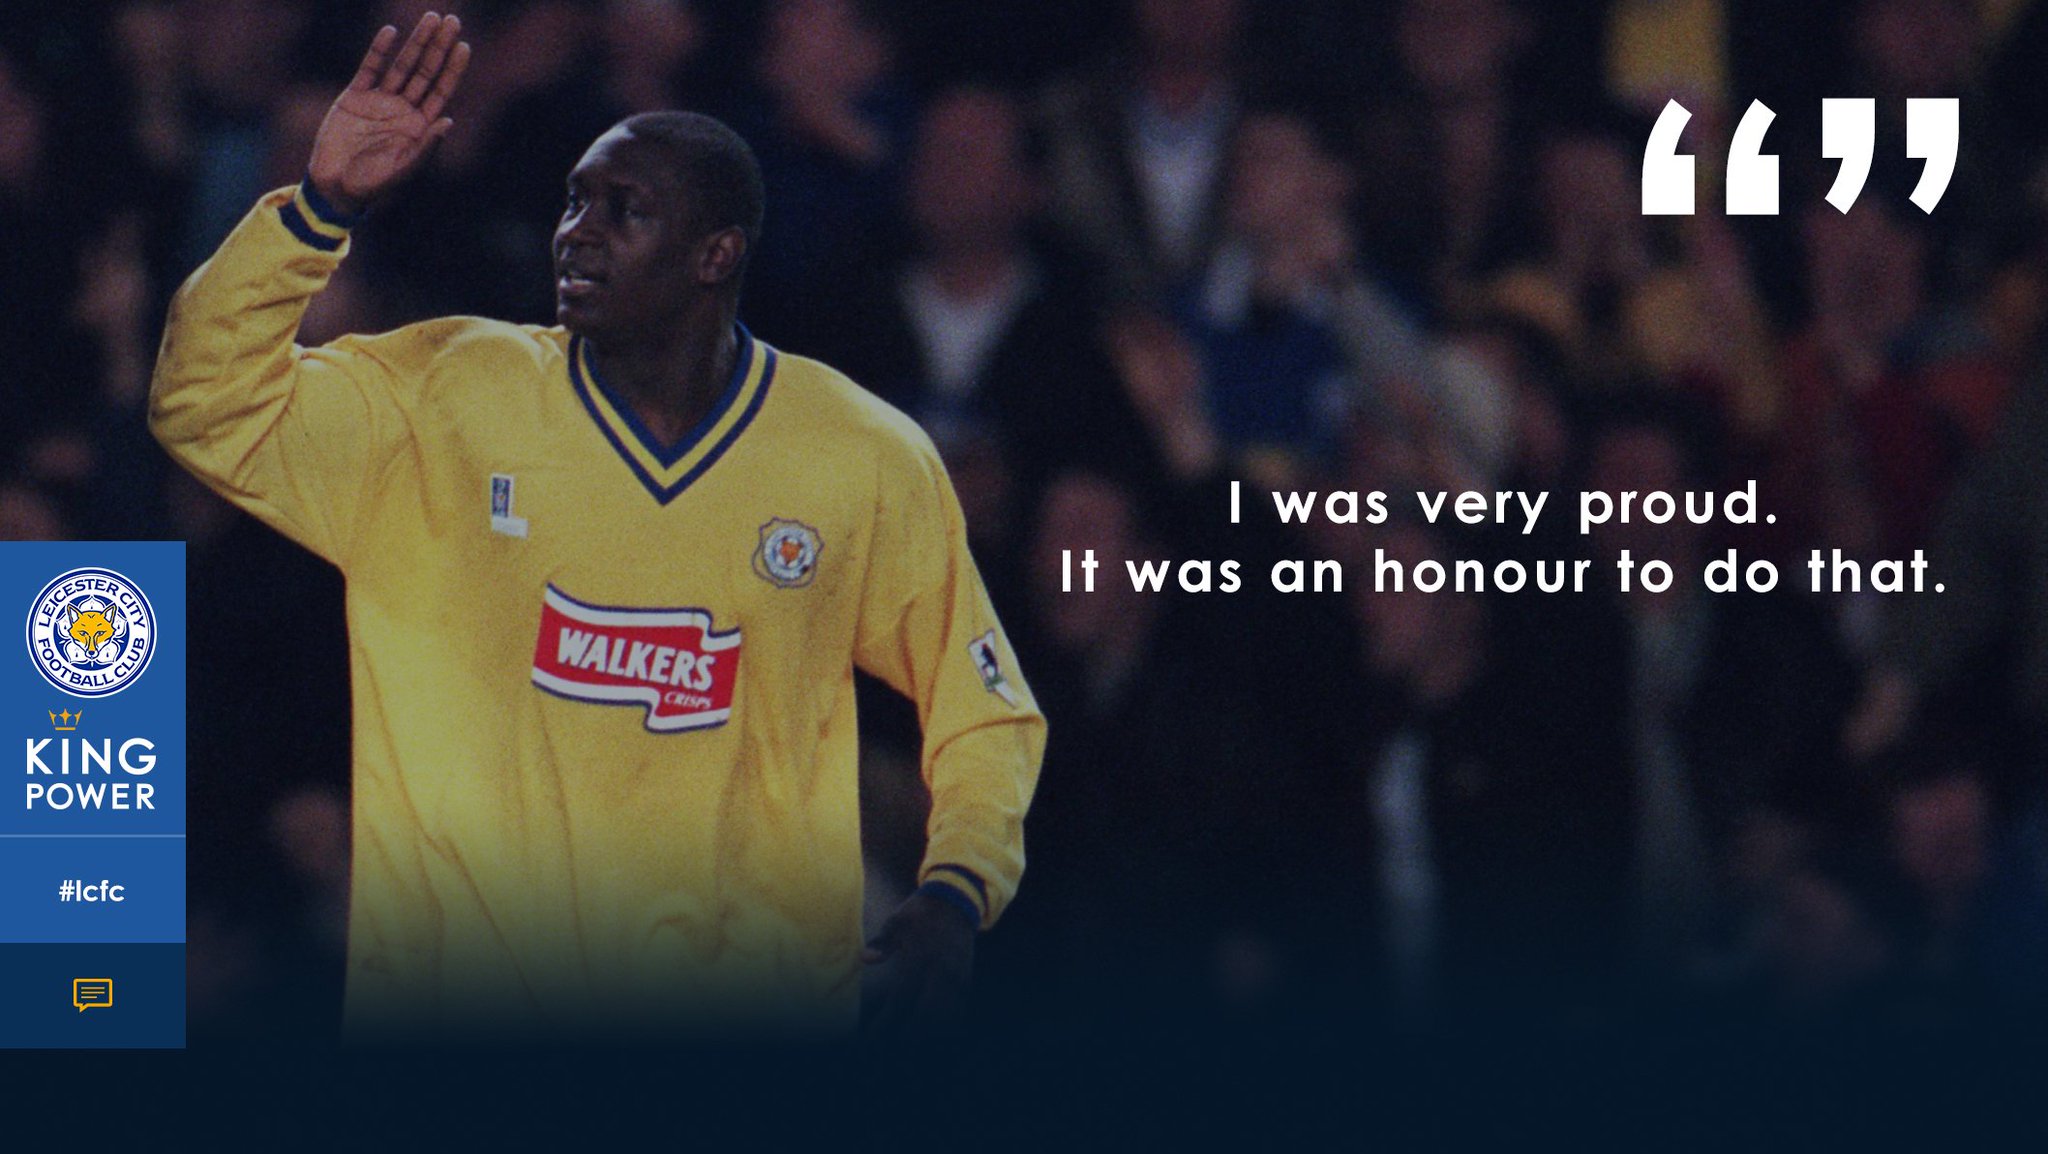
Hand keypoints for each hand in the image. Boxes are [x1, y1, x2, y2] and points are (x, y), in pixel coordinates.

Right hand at [308, 13, 471, 215]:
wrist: (335, 186)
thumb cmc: (374, 185)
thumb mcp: (404, 169)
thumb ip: (426, 146)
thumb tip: (449, 121)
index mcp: (420, 126)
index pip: (442, 91)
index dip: (453, 69)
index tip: (464, 45)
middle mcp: (403, 109)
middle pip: (426, 71)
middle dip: (439, 46)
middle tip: (452, 20)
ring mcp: (380, 100)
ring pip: (402, 65)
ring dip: (416, 42)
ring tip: (430, 18)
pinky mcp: (355, 96)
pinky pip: (370, 68)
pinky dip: (379, 50)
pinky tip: (391, 32)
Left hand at [860, 888, 975, 1031]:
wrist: (957, 899)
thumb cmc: (920, 912)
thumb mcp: (897, 921)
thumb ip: (882, 943)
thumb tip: (865, 959)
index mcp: (921, 959)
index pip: (900, 1002)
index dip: (885, 1024)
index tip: (870, 1039)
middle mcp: (941, 972)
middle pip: (926, 1018)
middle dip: (908, 1036)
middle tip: (888, 1045)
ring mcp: (957, 978)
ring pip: (946, 1018)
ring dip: (928, 1032)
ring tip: (908, 1042)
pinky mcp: (966, 979)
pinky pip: (958, 1009)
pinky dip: (945, 1023)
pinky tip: (932, 1031)